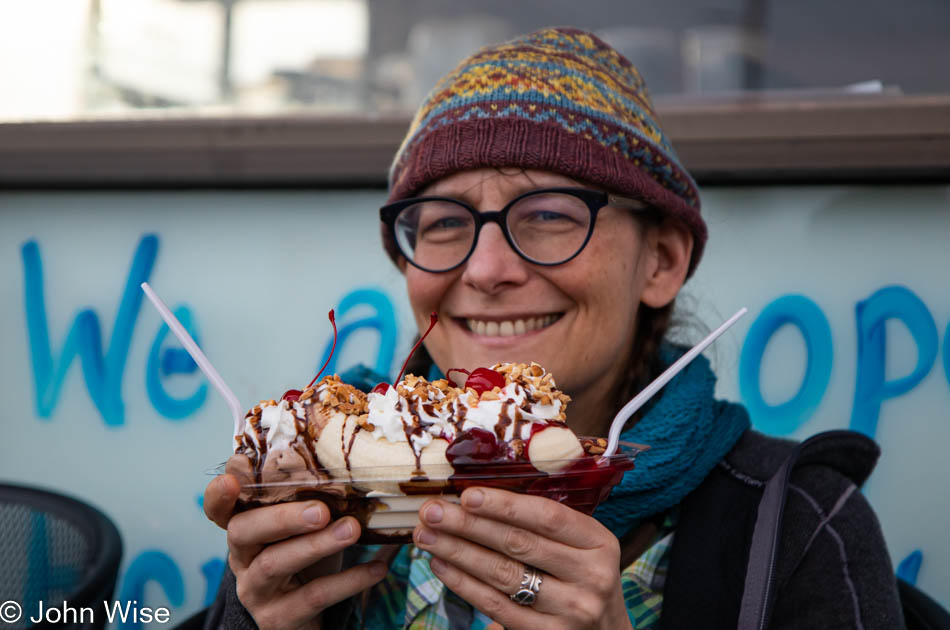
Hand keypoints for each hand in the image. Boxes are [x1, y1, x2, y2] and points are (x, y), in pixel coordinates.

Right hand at [203, 474, 385, 629]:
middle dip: (282, 518)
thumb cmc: (303, 557)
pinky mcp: (279, 618)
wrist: (302, 616)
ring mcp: (256, 591)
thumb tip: (349, 466)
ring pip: (274, 564)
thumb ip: (307, 499)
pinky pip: (313, 596)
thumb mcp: (300, 528)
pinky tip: (375, 568)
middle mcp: (242, 559)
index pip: (218, 510)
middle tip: (320, 510)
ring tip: (352, 530)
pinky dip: (348, 580)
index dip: (218, 496)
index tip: (231, 479)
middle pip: (244, 532)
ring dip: (316, 545)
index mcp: (244, 530)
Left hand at [412, 487, 631, 629]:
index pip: (547, 517)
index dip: (505, 505)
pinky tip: (441, 564)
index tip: (467, 494)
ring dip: (457, 551)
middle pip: (519, 544)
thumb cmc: (579, 575)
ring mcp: (571, 609)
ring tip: (426, 535)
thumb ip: (541, 524)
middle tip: (431, 511)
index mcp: (598, 542)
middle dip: (468, 524)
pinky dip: (463, 583)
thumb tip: (476, 498)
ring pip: (502, 575)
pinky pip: (495, 605)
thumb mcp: (580, 546)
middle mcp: (591, 576)